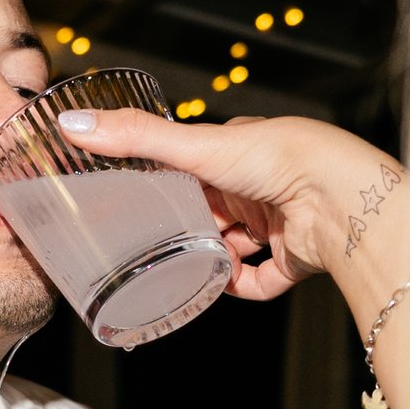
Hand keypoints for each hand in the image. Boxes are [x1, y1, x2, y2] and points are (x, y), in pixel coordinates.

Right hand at [53, 107, 406, 307]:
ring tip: (186, 265)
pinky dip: (241, 285)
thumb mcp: (193, 144)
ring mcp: (279, 222)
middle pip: (214, 209)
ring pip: (235, 246)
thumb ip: (134, 138)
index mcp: (240, 150)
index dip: (167, 179)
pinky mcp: (294, 258)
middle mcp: (261, 184)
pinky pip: (261, 280)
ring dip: (212, 257)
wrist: (338, 199)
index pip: (196, 163)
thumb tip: (72, 123)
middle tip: (154, 240)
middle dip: (188, 225)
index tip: (135, 198)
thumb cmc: (276, 158)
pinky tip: (223, 284)